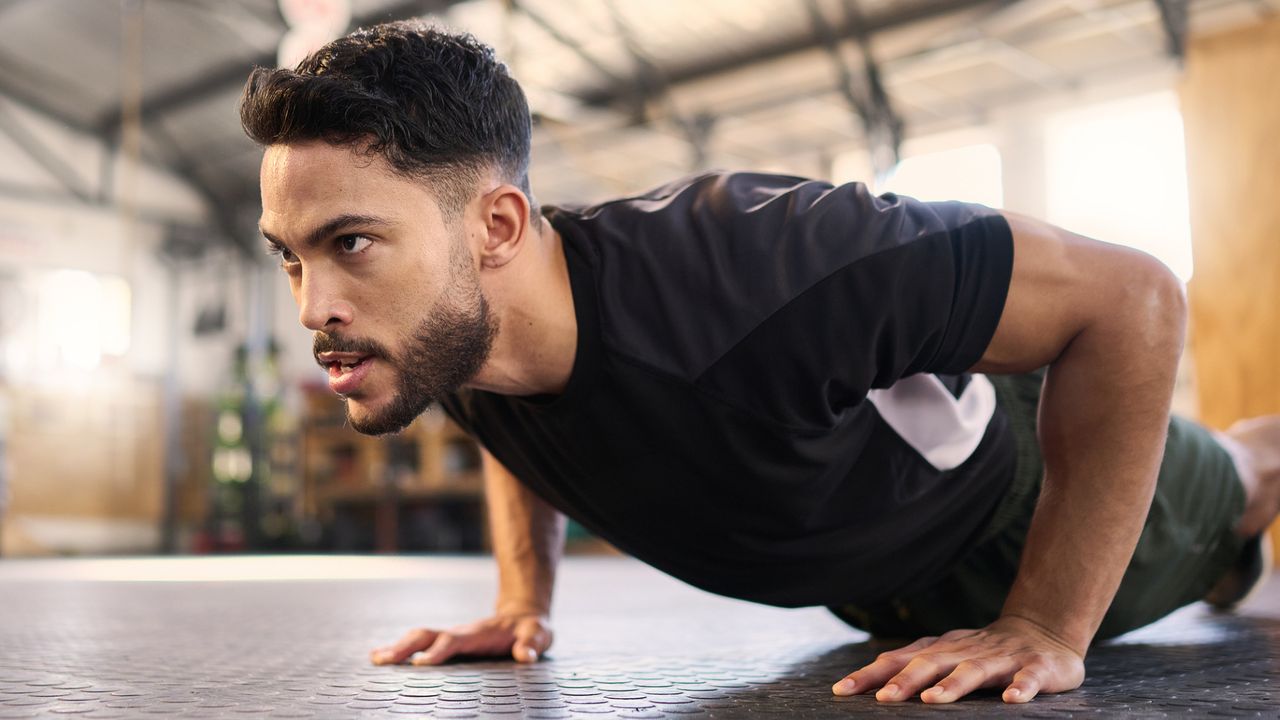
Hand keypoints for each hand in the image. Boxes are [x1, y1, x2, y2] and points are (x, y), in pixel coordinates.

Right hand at [370, 613, 552, 665]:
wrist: (523, 616)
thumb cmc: (531, 629)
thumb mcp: (539, 634)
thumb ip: (533, 643)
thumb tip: (526, 655)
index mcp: (478, 633)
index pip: (454, 641)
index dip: (438, 652)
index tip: (420, 665)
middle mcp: (460, 632)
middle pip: (427, 635)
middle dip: (405, 647)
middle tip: (382, 661)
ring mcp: (451, 636)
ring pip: (419, 637)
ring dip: (397, 647)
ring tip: (375, 660)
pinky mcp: (447, 642)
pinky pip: (419, 644)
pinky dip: (399, 648)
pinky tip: (379, 657)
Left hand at [831, 615, 1085, 703]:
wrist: (1043, 630)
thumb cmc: (983, 650)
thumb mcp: (946, 654)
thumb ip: (913, 666)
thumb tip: (871, 685)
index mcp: (942, 649)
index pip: (899, 659)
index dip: (871, 674)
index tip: (841, 690)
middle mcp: (966, 651)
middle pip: (932, 663)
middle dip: (906, 680)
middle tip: (883, 698)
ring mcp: (1002, 658)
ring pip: (975, 670)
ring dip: (954, 685)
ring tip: (933, 700)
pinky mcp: (1036, 667)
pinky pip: (1029, 678)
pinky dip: (1021, 688)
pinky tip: (1012, 700)